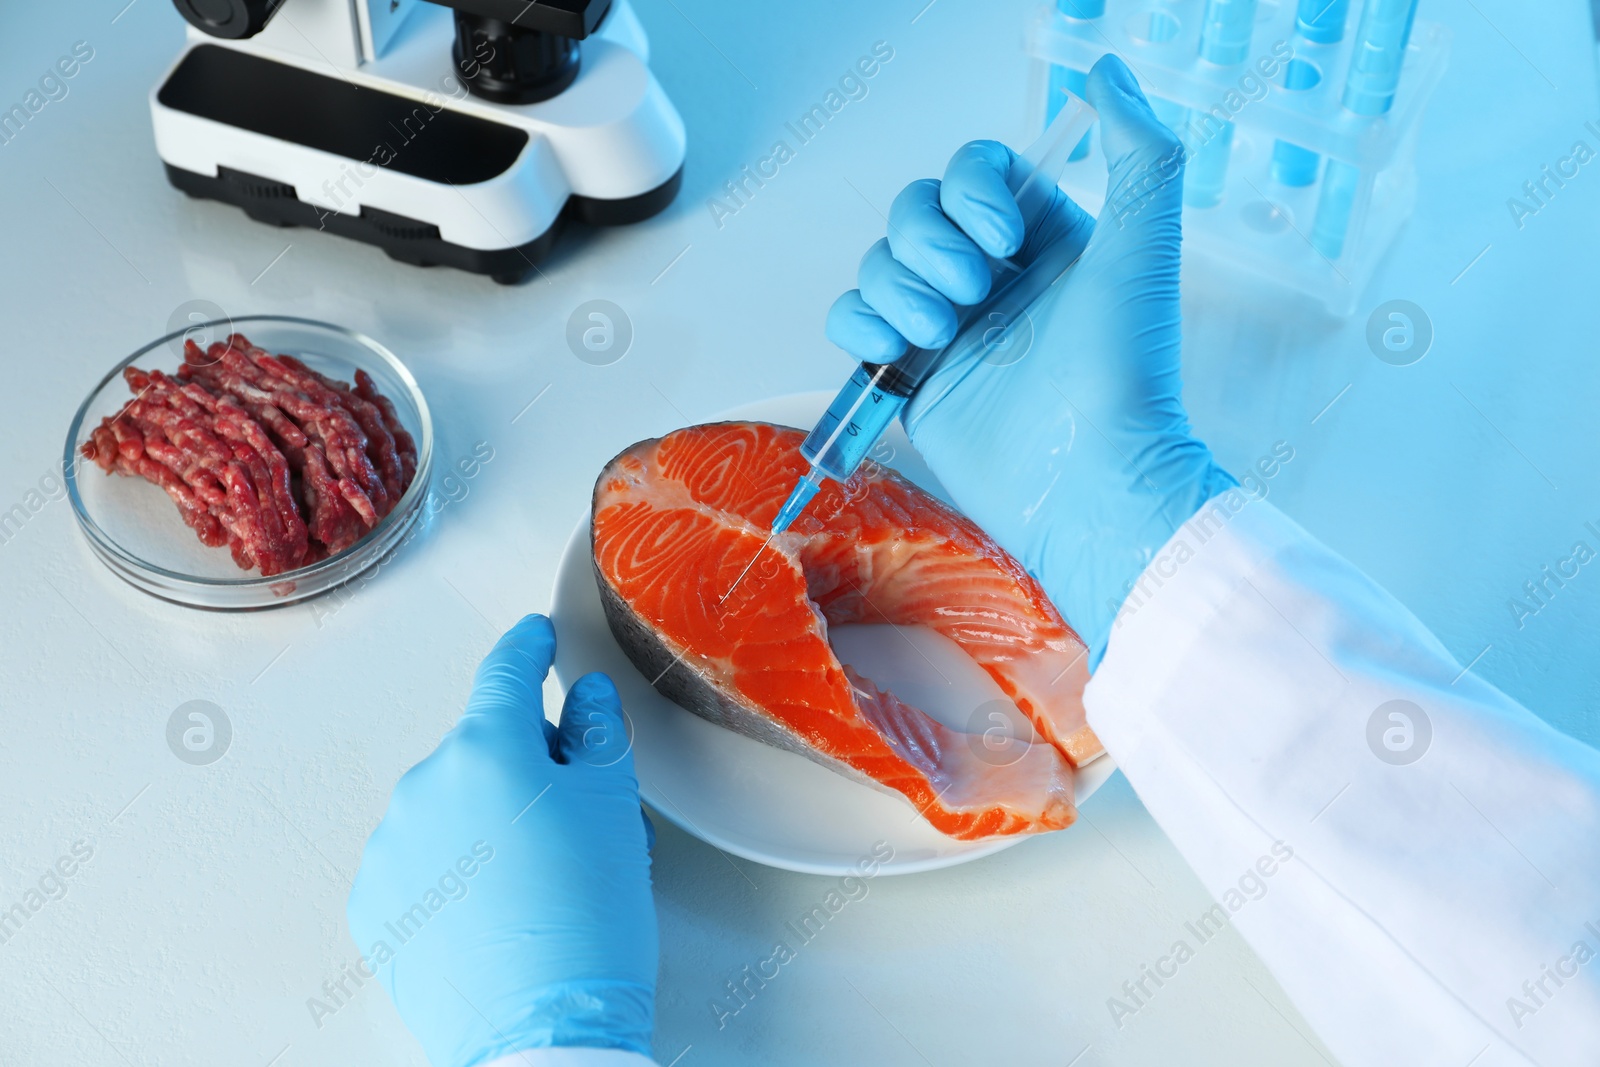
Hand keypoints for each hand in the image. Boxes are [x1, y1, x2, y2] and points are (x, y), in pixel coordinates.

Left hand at [348, 615, 656, 1066]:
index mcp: (486, 750)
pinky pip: (419, 860)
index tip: (535, 637)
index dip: (528, 647)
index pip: (505, 673)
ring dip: (487, 819)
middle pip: (483, 748)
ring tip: (539, 880)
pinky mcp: (377, 904)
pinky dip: (453, 868)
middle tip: (576, 816)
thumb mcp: (614, 808)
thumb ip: (597, 733)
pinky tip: (497, 908)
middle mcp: (424, 787)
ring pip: (449, 805)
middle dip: (525, 765)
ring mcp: (391, 847)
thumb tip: (583, 697)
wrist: (541, 1032)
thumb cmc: (586, 922)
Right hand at [825, 55, 1234, 661]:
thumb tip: (1108, 70)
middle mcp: (993, 280)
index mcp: (1044, 241)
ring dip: (901, 289)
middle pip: (915, 211)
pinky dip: (861, 323)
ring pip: (879, 262)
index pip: (976, 173)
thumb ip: (1139, 152)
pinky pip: (851, 319)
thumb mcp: (1143, 247)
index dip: (970, 191)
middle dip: (929, 243)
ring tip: (943, 336)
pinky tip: (901, 348)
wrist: (1087, 482)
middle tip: (972, 295)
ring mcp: (946, 329)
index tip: (1001, 235)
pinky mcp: (909, 377)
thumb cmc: (1123, 373)